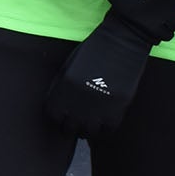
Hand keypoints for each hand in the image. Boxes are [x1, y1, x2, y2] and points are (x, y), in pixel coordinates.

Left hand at [46, 12, 154, 136]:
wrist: (121, 42)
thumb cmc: (93, 51)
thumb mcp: (68, 66)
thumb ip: (60, 87)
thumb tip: (58, 107)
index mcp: (63, 89)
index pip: (52, 116)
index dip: (57, 118)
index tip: (63, 117)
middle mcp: (78, 102)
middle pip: (68, 128)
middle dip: (71, 127)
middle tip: (77, 123)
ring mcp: (98, 108)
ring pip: (88, 133)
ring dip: (87, 130)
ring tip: (90, 124)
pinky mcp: (117, 109)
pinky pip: (108, 131)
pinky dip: (105, 130)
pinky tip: (104, 123)